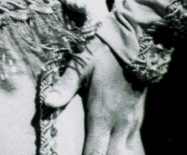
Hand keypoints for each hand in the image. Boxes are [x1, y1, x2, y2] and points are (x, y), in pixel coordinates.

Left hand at [44, 37, 145, 154]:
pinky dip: (121, 149)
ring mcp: (131, 122)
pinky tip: (112, 146)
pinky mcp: (138, 116)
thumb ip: (65, 86)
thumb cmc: (104, 52)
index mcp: (102, 115)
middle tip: (84, 153)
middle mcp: (119, 124)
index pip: (94, 152)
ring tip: (98, 150)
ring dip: (110, 154)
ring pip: (123, 152)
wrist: (136, 42)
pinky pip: (130, 142)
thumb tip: (48, 101)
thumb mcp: (81, 65)